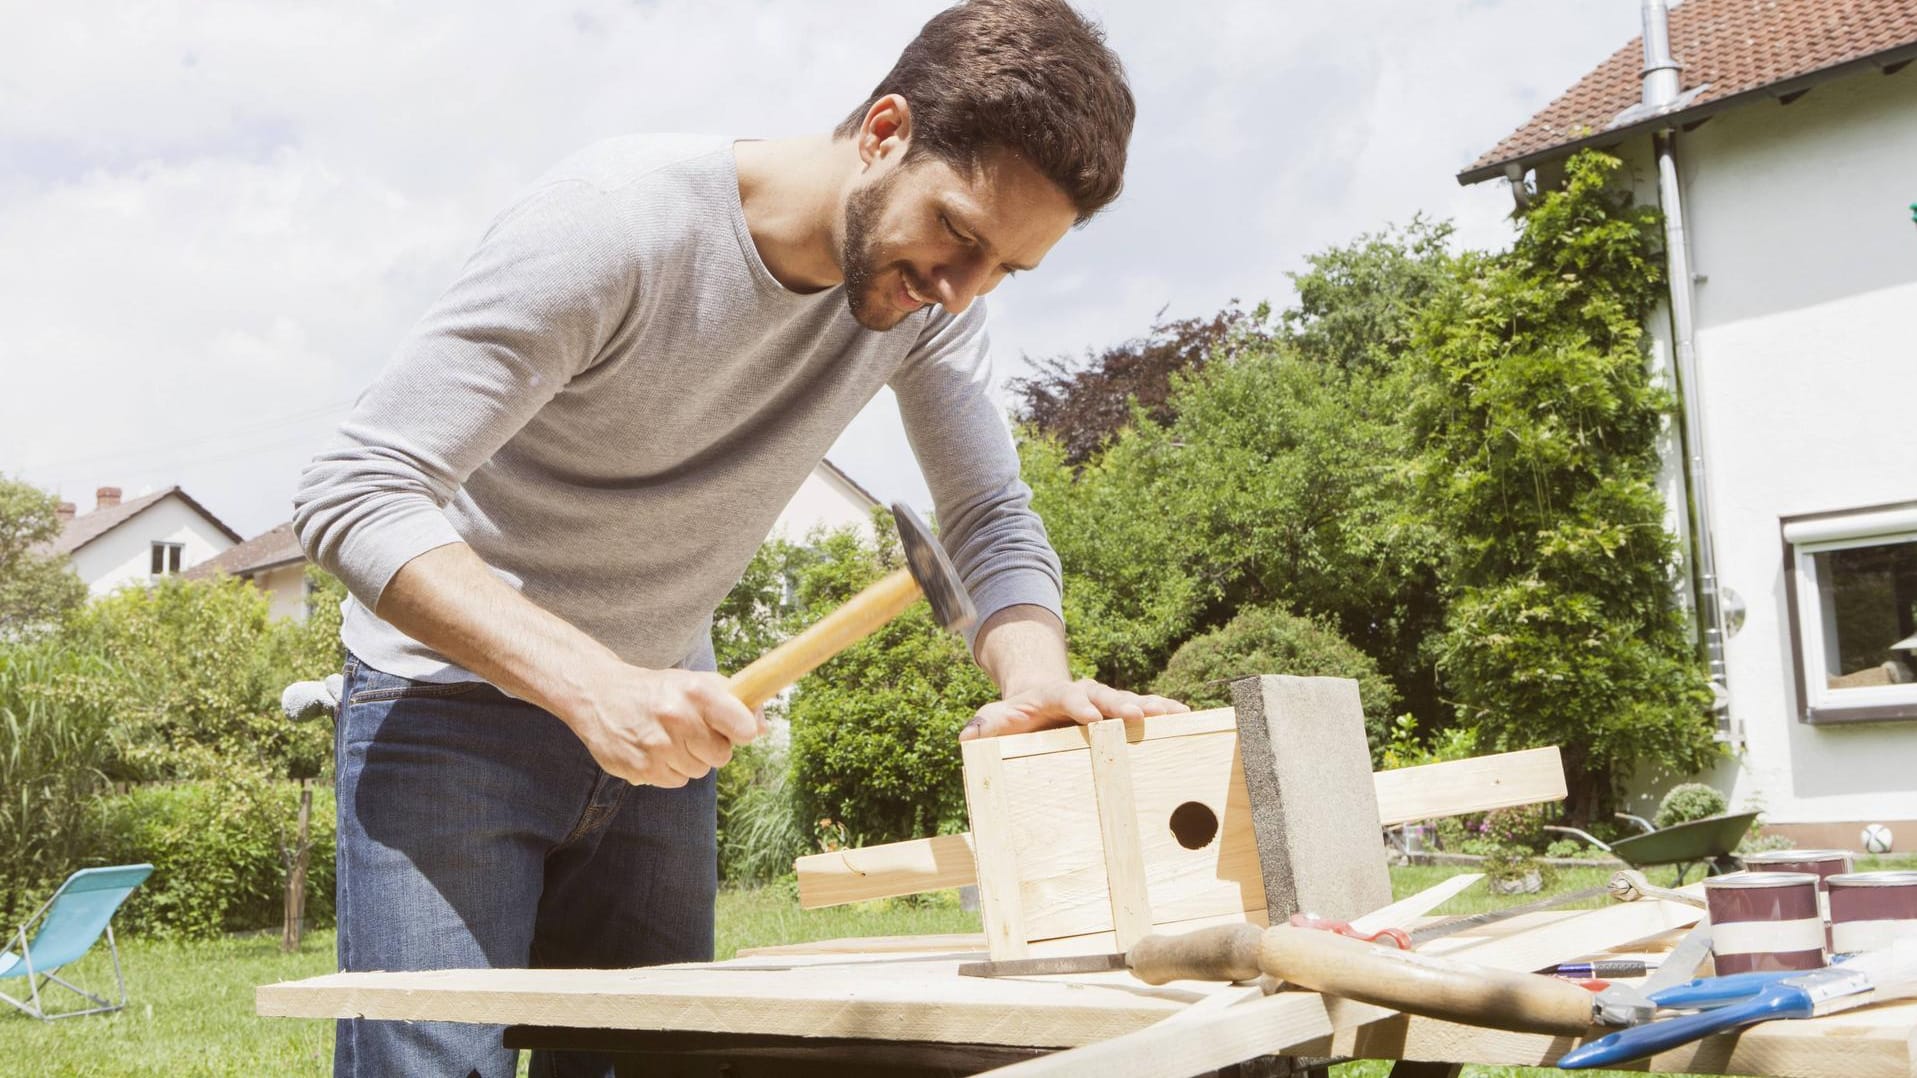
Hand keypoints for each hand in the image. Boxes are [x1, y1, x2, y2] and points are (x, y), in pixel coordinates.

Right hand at [563, 664, 760, 786]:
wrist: (599, 696)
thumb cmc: (656, 690)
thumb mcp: (693, 682)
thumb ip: (732, 701)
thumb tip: (762, 728)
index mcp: (695, 692)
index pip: (743, 727)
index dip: (742, 731)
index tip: (736, 729)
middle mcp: (676, 717)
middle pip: (722, 756)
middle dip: (712, 747)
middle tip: (692, 732)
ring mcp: (657, 746)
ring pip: (698, 771)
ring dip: (689, 759)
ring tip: (668, 738)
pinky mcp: (640, 769)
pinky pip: (676, 782)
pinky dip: (669, 770)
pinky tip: (653, 749)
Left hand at [959, 677, 1187, 740]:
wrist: (1037, 698)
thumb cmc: (1016, 713)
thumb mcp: (998, 716)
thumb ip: (986, 725)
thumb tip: (966, 738)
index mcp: (1055, 694)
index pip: (1067, 696)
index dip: (1078, 705)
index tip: (1090, 717)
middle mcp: (1084, 693)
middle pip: (1105, 695)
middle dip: (1121, 704)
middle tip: (1137, 714)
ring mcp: (1104, 700)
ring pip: (1129, 699)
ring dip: (1151, 706)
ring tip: (1175, 713)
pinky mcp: (1117, 710)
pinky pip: (1143, 709)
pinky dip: (1162, 711)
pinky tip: (1185, 717)